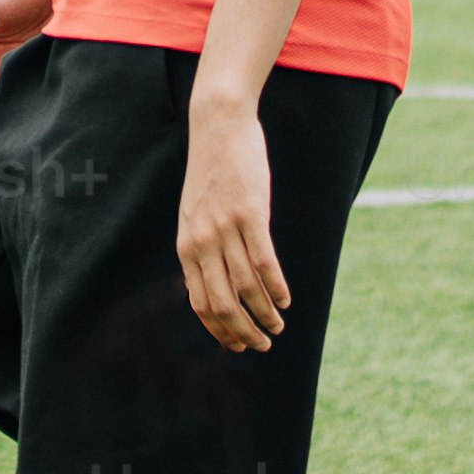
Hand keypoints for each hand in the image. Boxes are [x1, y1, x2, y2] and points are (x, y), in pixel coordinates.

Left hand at [174, 96, 291, 355]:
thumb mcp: (196, 214)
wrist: (217, 127)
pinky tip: (286, 300)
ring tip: (279, 326)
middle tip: (263, 345)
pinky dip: (277, 288)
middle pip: (222, 304)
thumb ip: (203, 246)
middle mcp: (202, 242)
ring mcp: (225, 229)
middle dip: (243, 332)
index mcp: (187, 246)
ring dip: (265, 314)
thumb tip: (217, 278)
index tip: (238, 346)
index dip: (220, 330)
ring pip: (246, 288)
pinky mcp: (250, 214)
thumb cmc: (211, 173)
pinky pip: (264, 262)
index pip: (200, 303)